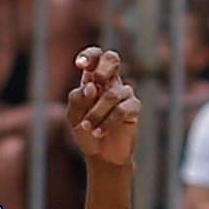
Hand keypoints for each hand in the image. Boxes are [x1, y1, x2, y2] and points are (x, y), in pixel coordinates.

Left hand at [64, 45, 138, 167]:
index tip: (80, 65)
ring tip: (87, 127)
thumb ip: (78, 99)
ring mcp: (124, 94)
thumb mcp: (74, 116)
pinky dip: (108, 122)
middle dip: (102, 71)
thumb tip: (91, 86)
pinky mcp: (134, 109)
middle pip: (112, 59)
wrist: (100, 152)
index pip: (96, 56)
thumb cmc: (86, 129)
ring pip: (112, 94)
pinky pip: (123, 109)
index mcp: (92, 79)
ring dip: (96, 113)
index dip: (90, 55)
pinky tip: (98, 132)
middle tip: (93, 87)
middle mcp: (110, 82)